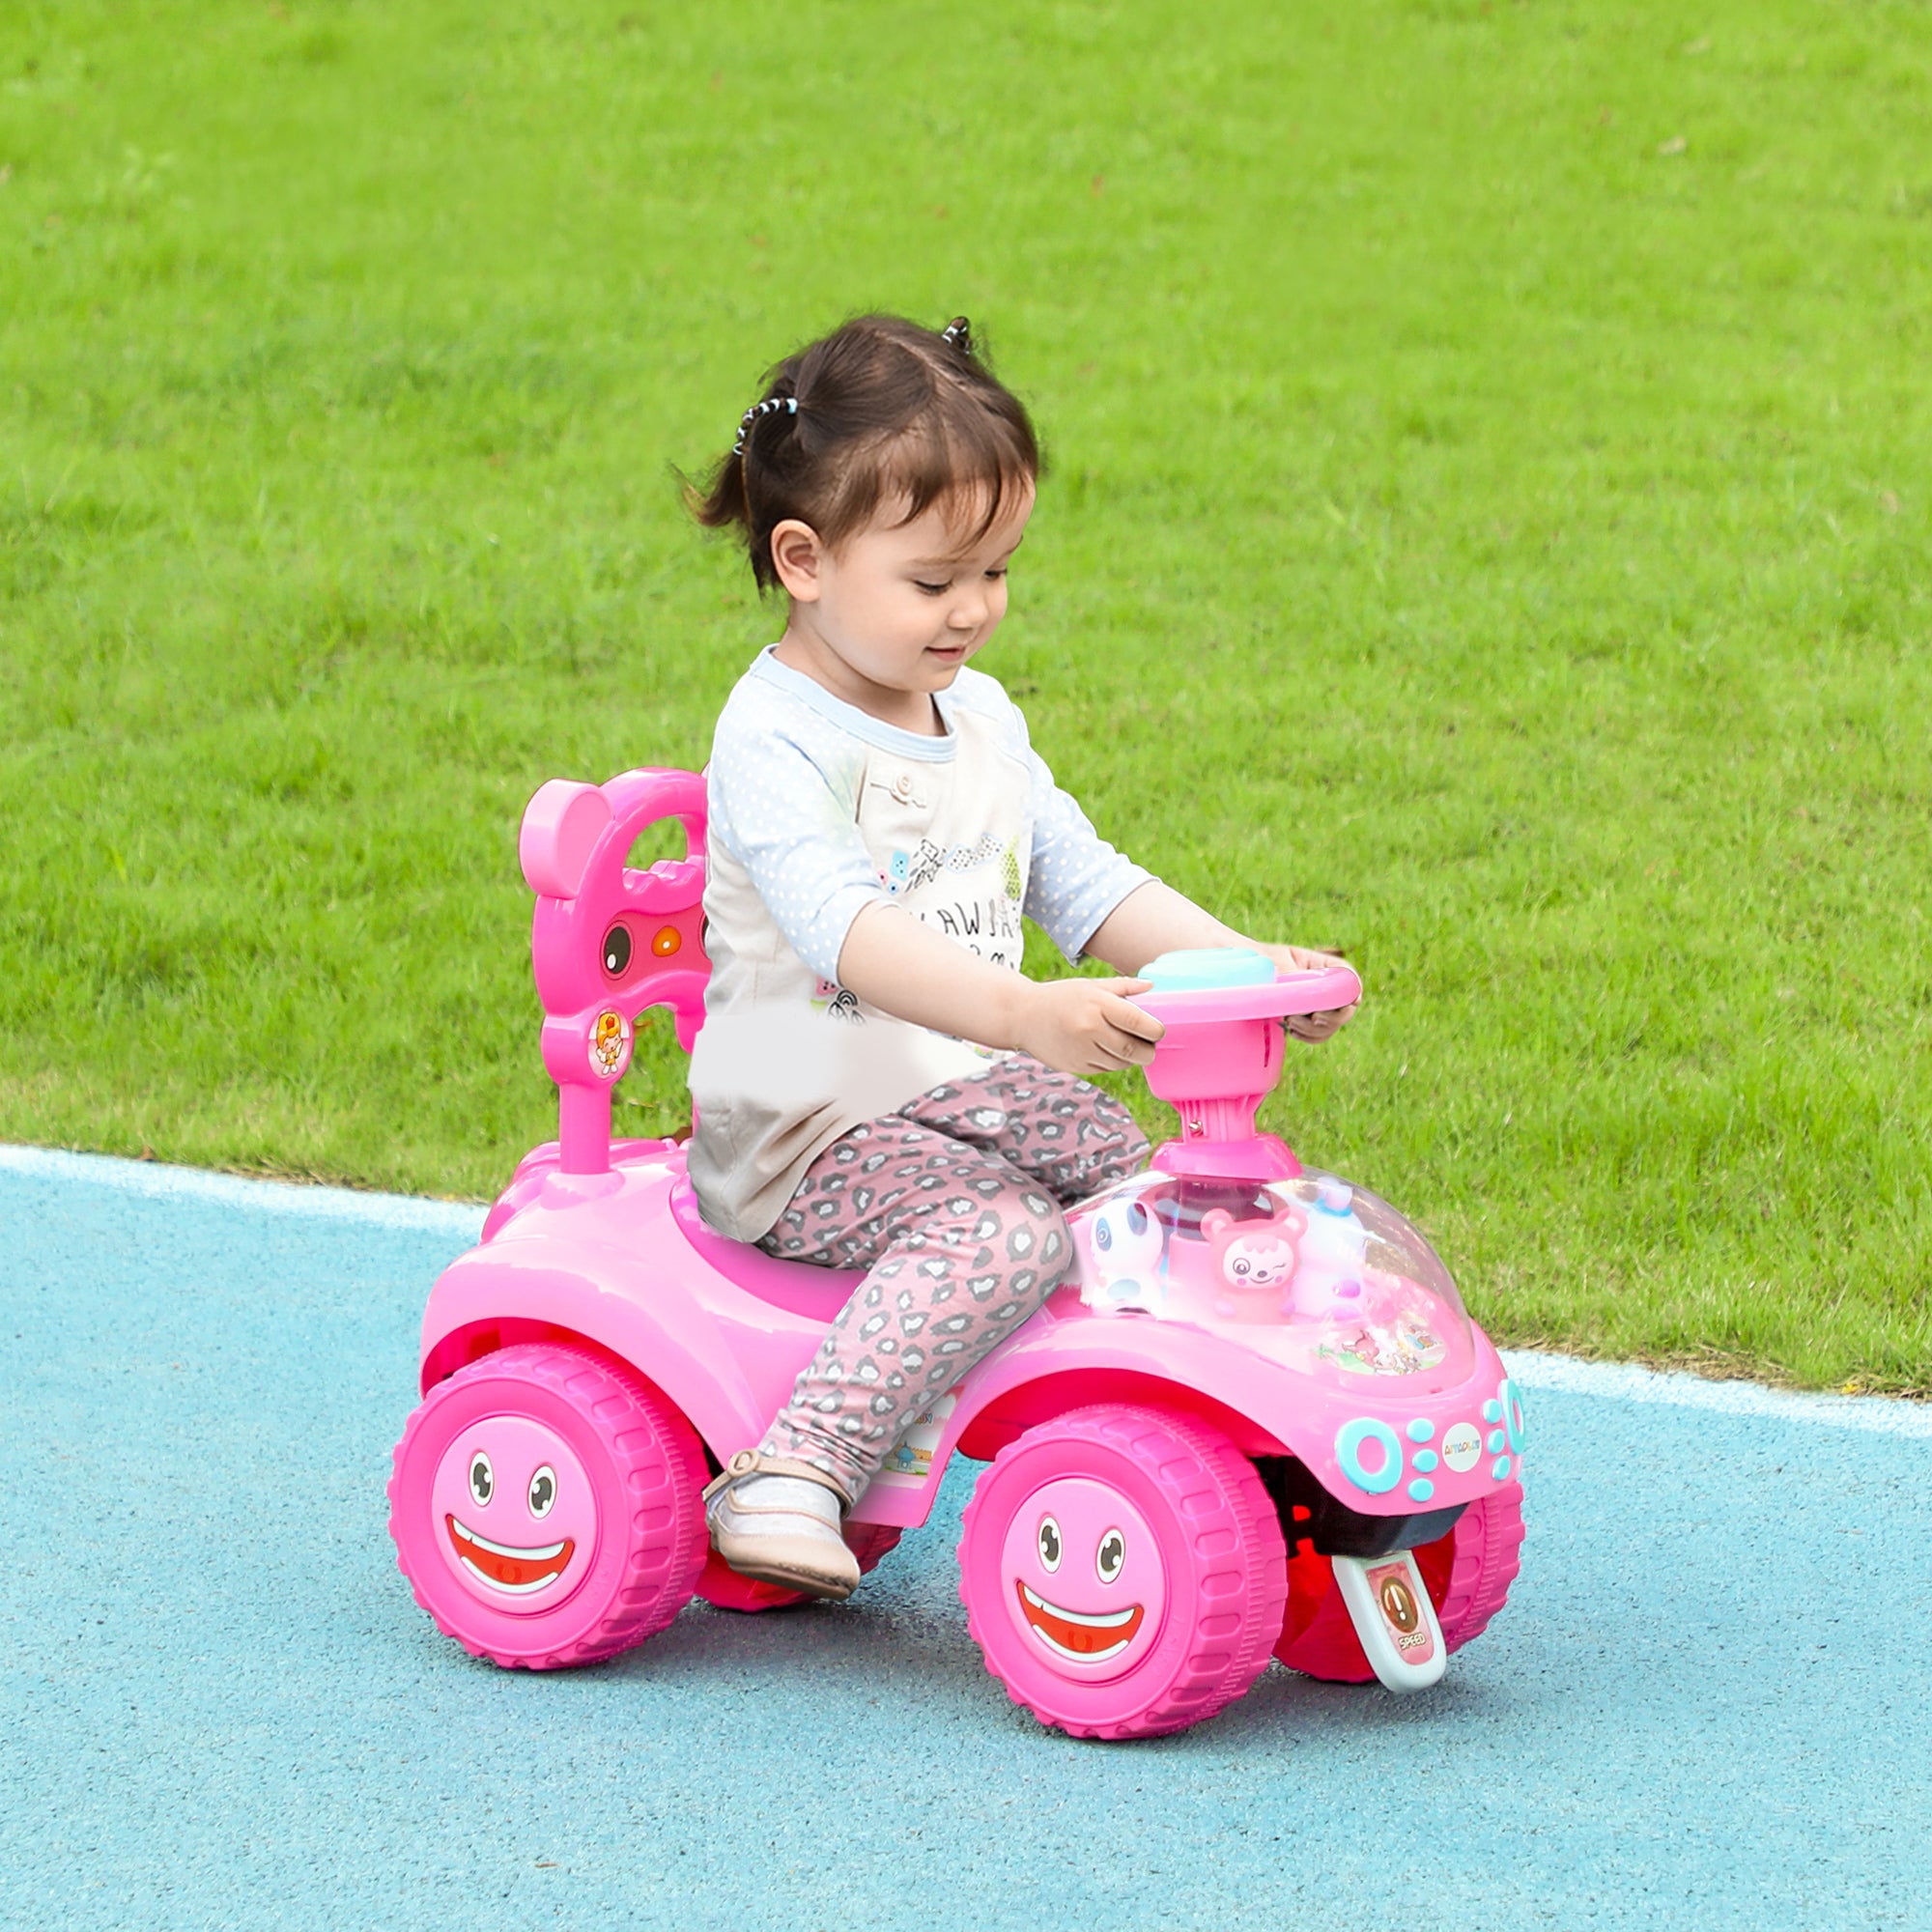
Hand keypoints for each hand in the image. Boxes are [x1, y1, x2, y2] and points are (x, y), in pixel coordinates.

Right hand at [1014, 977, 1165, 1074]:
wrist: (1022, 1016)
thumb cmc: (1061, 997)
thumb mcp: (1090, 986)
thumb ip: (1123, 987)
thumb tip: (1153, 987)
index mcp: (1097, 1004)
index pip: (1139, 1023)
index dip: (1156, 1030)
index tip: (1159, 1030)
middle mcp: (1090, 1029)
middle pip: (1134, 1050)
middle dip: (1149, 1050)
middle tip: (1151, 1045)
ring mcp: (1082, 1051)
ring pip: (1121, 1063)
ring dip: (1131, 1058)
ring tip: (1129, 1045)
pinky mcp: (1076, 1066)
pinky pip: (1106, 1069)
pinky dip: (1113, 1062)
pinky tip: (1107, 1050)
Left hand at [1256, 943, 1357, 1042]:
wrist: (1240, 974)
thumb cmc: (1258, 963)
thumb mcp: (1277, 966)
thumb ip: (1298, 981)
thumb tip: (1314, 1002)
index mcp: (1320, 964)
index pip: (1348, 975)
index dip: (1354, 989)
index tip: (1352, 1001)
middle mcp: (1323, 984)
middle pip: (1346, 1005)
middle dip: (1332, 1017)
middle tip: (1312, 1017)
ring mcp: (1316, 1003)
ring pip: (1332, 1024)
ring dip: (1315, 1029)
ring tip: (1290, 1021)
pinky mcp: (1305, 1018)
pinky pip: (1318, 1035)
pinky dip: (1309, 1036)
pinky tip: (1292, 1030)